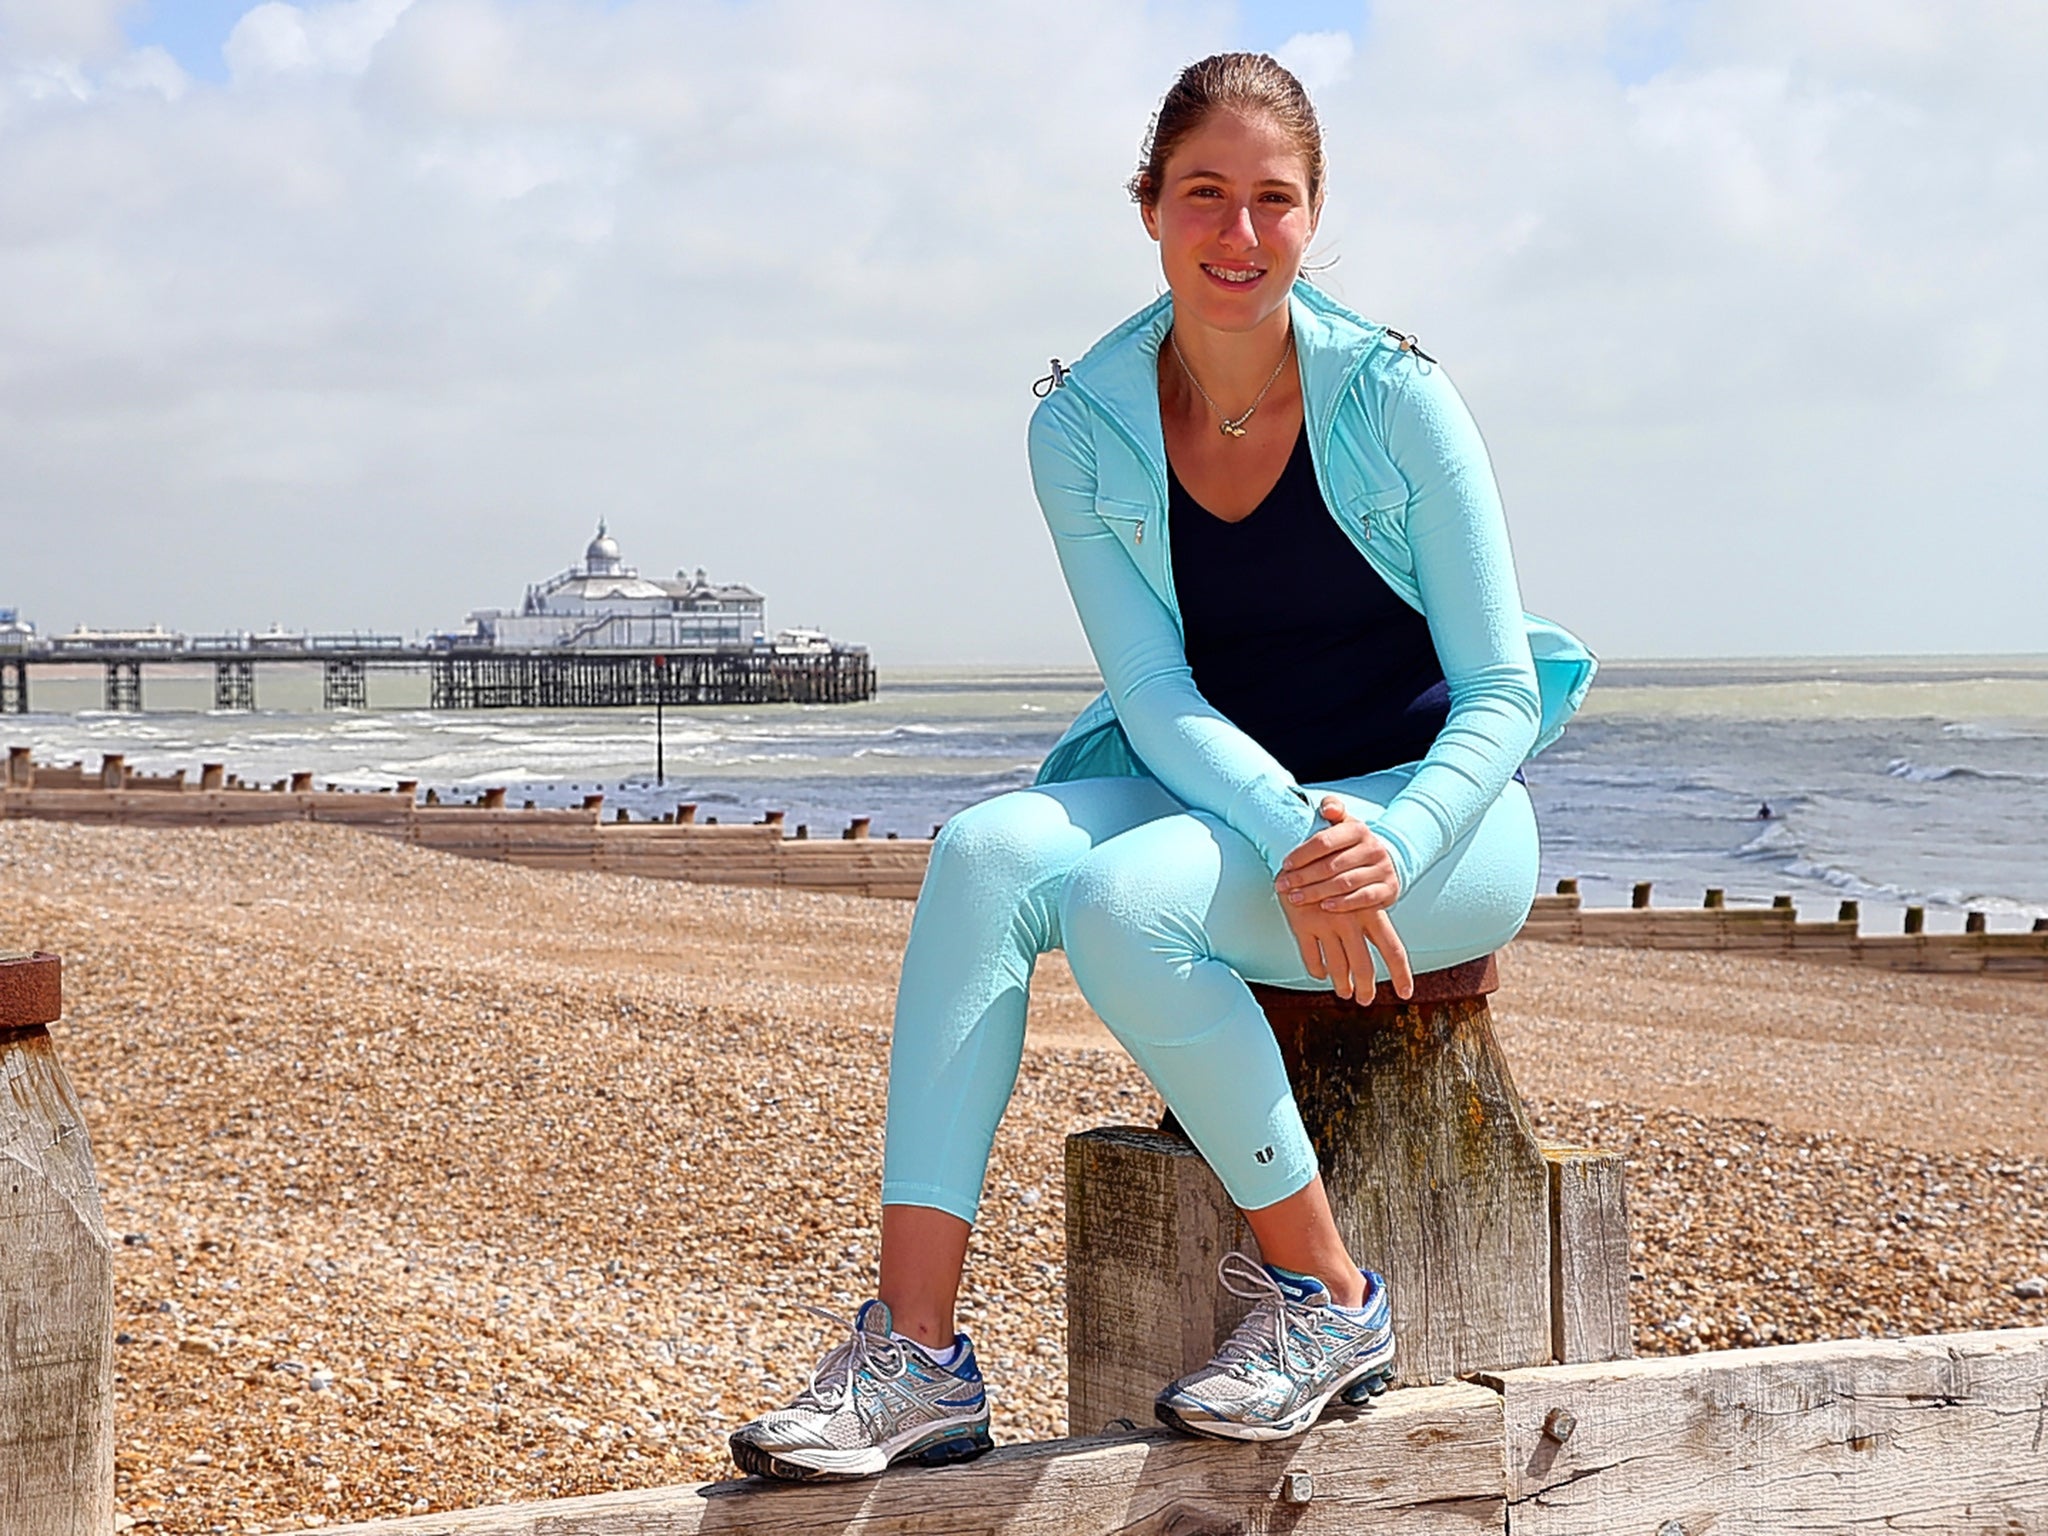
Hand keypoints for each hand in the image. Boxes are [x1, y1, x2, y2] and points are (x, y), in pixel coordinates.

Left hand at [1276, 797, 1402, 912]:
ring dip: (1317, 892)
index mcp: (1358, 829)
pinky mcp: (1389, 889)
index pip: (1324, 841)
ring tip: (1296, 898)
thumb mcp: (1343, 822)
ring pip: (1345, 883)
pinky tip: (1324, 906)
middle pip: (1331, 865)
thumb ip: (1332, 808)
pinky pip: (1364, 898)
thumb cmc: (1351, 844)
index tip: (1285, 865)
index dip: (1302, 854)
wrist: (1383, 862)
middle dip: (1303, 877)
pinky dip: (1343, 903)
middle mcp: (1372, 848)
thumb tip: (1327, 808)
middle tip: (1283, 886)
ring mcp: (1382, 869)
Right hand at [1276, 801, 1410, 1000]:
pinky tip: (1320, 974)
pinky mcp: (1302, 924)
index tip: (1406, 993)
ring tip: (1344, 993)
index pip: (1393, 948)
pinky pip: (1311, 956)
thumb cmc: (1336, 870)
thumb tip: (1384, 943)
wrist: (1302, 852)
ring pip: (1337, 966)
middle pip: (1363, 965)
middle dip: (1366, 988)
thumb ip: (1372, 916)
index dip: (1400, 973)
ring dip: (1341, 983)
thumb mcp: (1360, 887)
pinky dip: (1316, 969)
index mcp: (1370, 912)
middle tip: (1364, 1001)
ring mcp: (1325, 923)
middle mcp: (1350, 920)